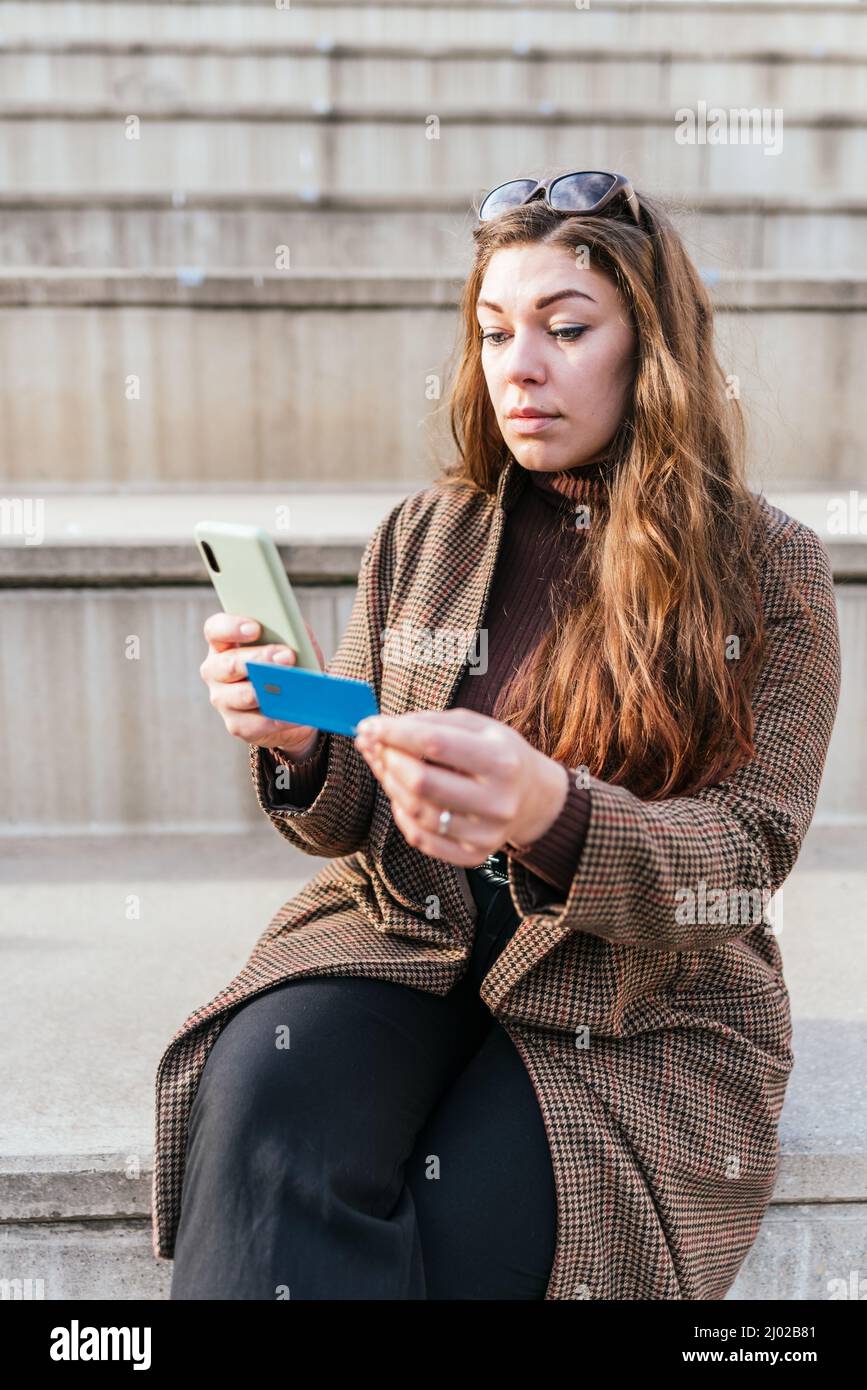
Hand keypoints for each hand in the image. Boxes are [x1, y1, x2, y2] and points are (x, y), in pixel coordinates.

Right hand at [200, 613, 325, 759]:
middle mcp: (216, 671)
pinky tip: (293, 713)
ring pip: (241, 695)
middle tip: (286, 656)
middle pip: (229, 663)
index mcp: (224, 643)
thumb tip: (295, 633)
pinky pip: (254, 724)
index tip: (256, 628)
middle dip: (259, 659)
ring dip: (267, 691)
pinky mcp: (236, 725)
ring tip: (289, 688)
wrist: (296, 704)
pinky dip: (276, 719)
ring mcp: (222, 699)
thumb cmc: (290, 665)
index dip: (231, 627)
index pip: (215, 629)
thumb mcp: (293, 642)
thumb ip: (291, 632)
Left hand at [353, 708, 568, 867]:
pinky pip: (421, 838)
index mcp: (503, 760)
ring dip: (389, 784)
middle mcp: (499, 801)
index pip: (436, 743)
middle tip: (374, 746)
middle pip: (422, 782)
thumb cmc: (498, 754)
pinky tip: (401, 795)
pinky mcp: (474, 855)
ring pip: (416, 811)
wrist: (534, 797)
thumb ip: (431, 723)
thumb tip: (379, 728)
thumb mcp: (478, 726)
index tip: (370, 725)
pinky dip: (401, 815)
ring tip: (384, 765)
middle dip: (388, 760)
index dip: (395, 733)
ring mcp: (487, 833)